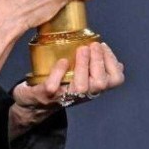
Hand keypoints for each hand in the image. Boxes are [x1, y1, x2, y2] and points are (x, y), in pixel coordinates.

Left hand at [8, 42, 124, 139]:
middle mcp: (81, 95)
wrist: (30, 104)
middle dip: (98, 61)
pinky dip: (59, 72)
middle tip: (92, 45)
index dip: (113, 62)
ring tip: (81, 49)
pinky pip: (54, 85)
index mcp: (91, 88)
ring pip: (81, 87)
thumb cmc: (57, 86)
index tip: (103, 45)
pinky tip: (62, 61)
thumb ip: (94, 71)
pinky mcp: (45, 95)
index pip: (114, 80)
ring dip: (83, 65)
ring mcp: (63, 96)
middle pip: (100, 84)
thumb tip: (118, 63)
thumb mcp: (78, 78)